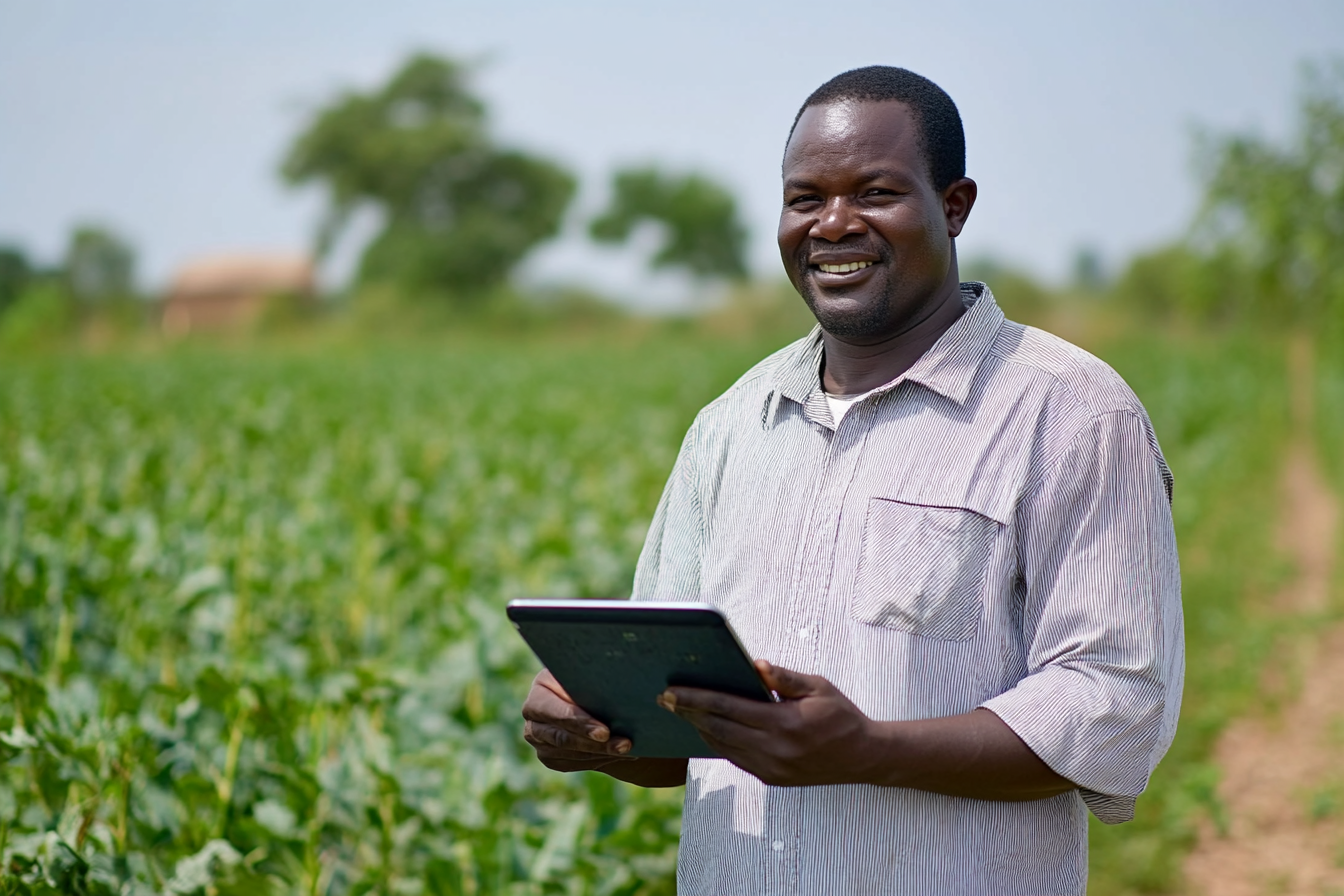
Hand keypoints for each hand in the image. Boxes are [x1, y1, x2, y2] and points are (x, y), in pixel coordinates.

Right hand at [521, 668, 633, 771]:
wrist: (588, 698)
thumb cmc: (591, 679)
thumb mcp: (590, 676)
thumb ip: (597, 684)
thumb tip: (627, 691)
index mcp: (540, 690)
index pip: (555, 711)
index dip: (579, 722)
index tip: (605, 732)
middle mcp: (533, 717)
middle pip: (562, 737)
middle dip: (594, 743)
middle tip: (623, 745)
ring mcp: (539, 739)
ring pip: (569, 753)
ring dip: (601, 753)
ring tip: (628, 748)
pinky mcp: (549, 756)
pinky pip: (573, 763)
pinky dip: (598, 759)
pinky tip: (618, 753)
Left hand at [657, 660, 874, 785]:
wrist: (864, 758)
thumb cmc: (841, 716)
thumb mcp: (818, 687)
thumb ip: (784, 678)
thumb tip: (754, 664)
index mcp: (784, 724)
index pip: (729, 708)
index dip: (697, 698)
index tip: (673, 691)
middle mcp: (774, 750)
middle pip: (718, 729)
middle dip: (688, 712)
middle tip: (664, 698)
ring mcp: (771, 769)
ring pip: (723, 746)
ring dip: (699, 728)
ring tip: (680, 710)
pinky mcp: (772, 779)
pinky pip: (736, 759)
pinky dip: (718, 742)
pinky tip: (706, 728)